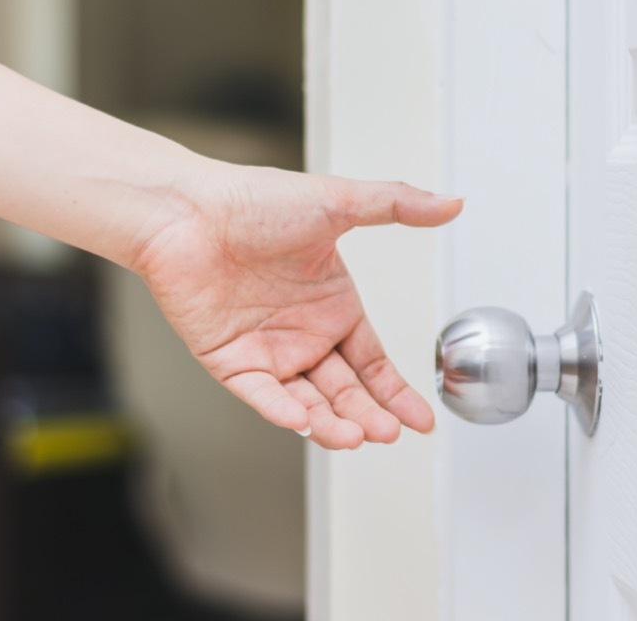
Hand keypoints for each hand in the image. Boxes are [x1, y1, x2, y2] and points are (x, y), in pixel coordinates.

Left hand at [131, 163, 462, 448]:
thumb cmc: (254, 200)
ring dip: (331, 422)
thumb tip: (449, 203)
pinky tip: (305, 421)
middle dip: (370, 416)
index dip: (397, 393)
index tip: (421, 420)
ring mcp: (267, 350)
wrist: (186, 210)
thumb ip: (397, 206)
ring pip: (307, 402)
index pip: (373, 364)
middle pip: (346, 391)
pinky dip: (283, 411)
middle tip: (389, 433)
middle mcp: (303, 334)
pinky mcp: (229, 360)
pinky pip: (261, 395)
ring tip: (355, 436)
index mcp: (333, 306)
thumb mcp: (339, 202)